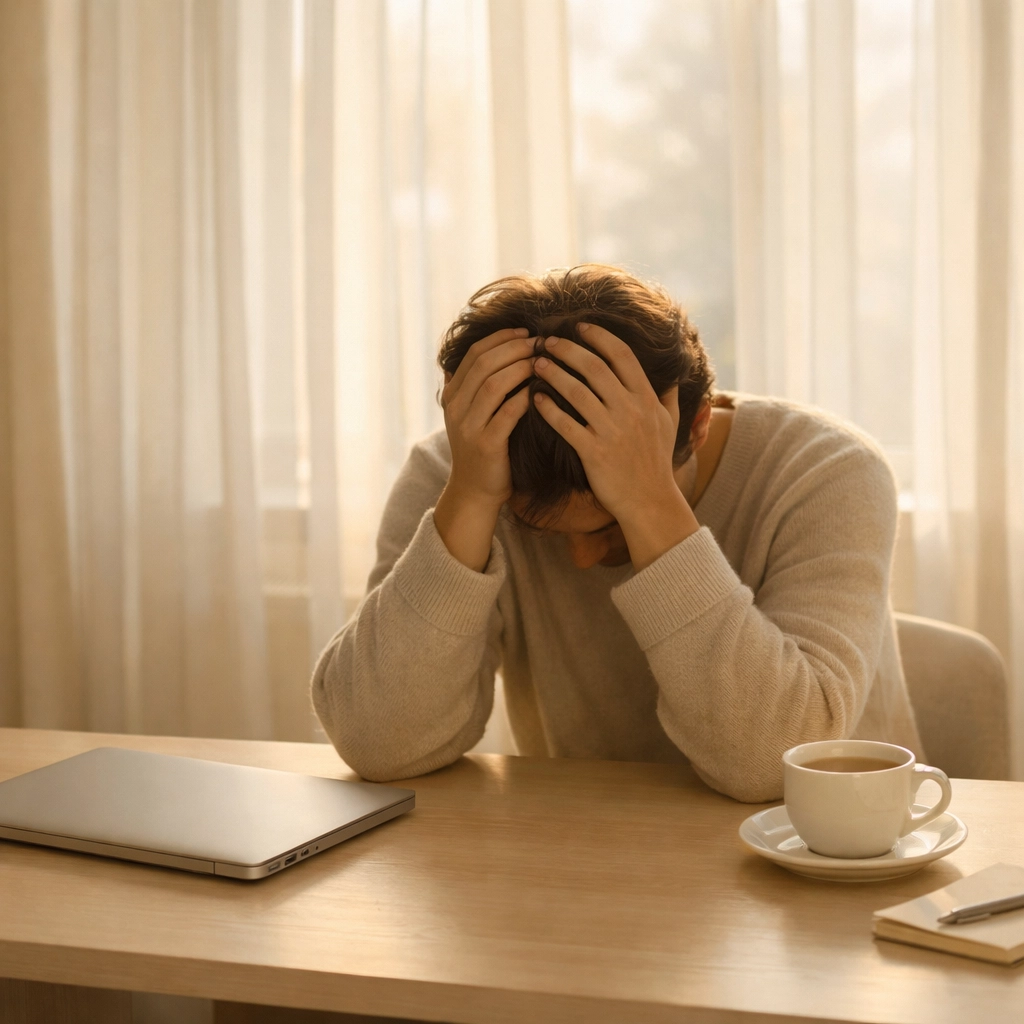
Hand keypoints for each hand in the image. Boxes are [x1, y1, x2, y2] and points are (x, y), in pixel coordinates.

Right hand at [434, 328, 534, 570]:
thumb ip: (482, 384)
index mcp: (453, 393)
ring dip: (520, 368)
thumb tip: (503, 347)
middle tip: (540, 342)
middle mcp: (456, 407)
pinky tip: (541, 389)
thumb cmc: (485, 445)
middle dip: (514, 348)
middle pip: (484, 363)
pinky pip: (507, 413)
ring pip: (493, 384)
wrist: (476, 490)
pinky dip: (524, 397)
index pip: (475, 353)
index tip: (527, 331)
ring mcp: (468, 426)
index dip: (502, 337)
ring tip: (542, 361)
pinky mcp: (486, 444)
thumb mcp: (475, 412)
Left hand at [532, 324, 699, 568]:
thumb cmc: (656, 462)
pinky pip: (566, 424)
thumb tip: (672, 374)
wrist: (649, 502)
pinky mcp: (593, 452)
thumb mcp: (670, 424)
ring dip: (553, 373)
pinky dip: (548, 409)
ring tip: (536, 363)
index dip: (599, 336)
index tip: (579, 327)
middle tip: (547, 340)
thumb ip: (669, 396)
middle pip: (594, 367)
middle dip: (568, 349)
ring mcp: (611, 430)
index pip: (622, 355)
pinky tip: (535, 398)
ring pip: (576, 391)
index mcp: (646, 398)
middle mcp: (629, 409)